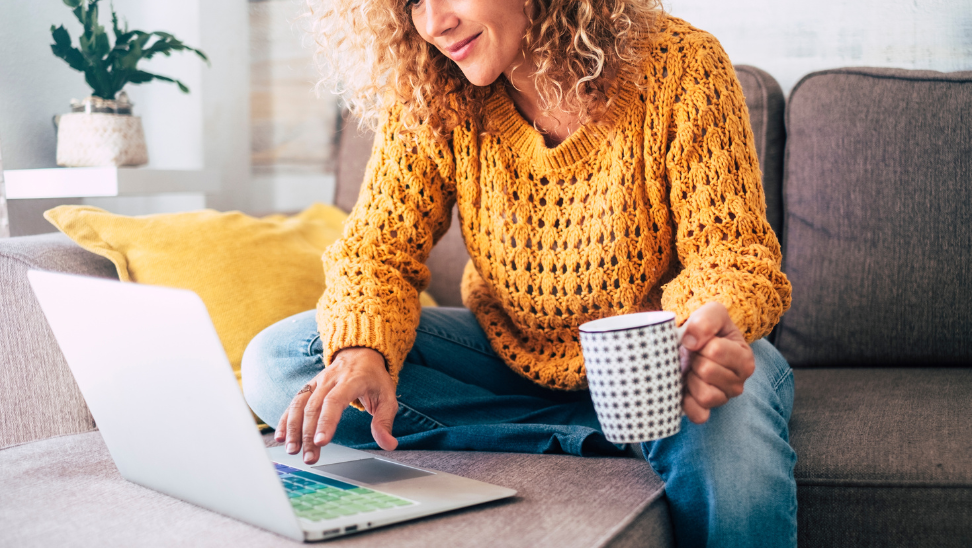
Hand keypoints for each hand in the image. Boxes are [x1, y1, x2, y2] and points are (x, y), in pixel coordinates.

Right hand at [274, 347, 398, 463]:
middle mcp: (330, 379)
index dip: (326, 421)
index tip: (321, 442)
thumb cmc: (374, 379)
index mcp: (351, 380)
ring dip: (293, 428)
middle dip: (309, 434)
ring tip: (292, 450)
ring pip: (300, 404)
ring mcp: (317, 382)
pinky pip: (294, 402)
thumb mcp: (387, 397)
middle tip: (310, 457)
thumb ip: (384, 421)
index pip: (335, 401)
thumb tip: (389, 445)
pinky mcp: (309, 387)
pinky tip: (281, 438)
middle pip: (315, 407)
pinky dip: (285, 420)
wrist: (361, 353)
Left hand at [679, 302, 754, 423]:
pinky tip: (685, 388)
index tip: (700, 341)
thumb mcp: (712, 312)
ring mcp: (724, 399)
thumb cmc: (707, 329)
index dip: (700, 342)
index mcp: (745, 358)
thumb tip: (690, 342)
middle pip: (707, 372)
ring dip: (691, 379)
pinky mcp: (707, 411)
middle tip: (694, 355)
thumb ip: (706, 320)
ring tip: (691, 369)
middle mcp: (739, 383)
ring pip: (705, 395)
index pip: (716, 350)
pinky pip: (698, 415)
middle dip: (694, 359)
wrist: (695, 342)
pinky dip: (687, 402)